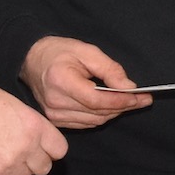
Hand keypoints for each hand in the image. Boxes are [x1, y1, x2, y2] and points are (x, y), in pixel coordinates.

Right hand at [0, 78, 67, 174]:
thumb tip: (28, 129)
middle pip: (43, 168)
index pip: (59, 150)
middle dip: (32, 162)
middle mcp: (26, 147)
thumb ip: (23, 118)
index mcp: (33, 124)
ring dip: (14, 171)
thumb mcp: (6, 99)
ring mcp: (9, 164)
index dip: (50, 149)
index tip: (41, 148)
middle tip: (17, 153)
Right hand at [20, 36, 151, 128]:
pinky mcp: (55, 121)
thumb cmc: (58, 52)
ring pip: (95, 121)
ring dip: (114, 112)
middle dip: (124, 106)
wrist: (31, 60)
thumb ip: (109, 69)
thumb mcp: (86, 51)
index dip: (121, 101)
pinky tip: (111, 106)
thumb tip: (129, 88)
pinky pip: (86, 123)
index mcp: (61, 81)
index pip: (97, 100)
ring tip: (130, 102)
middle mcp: (55, 103)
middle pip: (98, 113)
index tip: (141, 97)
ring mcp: (54, 115)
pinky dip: (101, 116)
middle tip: (143, 99)